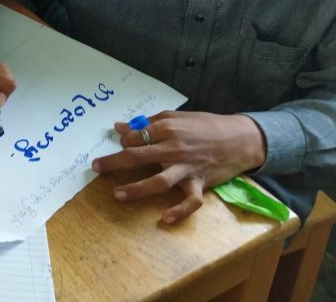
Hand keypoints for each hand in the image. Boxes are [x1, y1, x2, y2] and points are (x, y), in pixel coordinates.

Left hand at [91, 111, 267, 223]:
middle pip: (138, 157)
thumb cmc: (204, 125)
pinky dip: (179, 211)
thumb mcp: (175, 116)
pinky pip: (190, 201)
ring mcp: (187, 168)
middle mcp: (174, 148)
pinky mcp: (200, 183)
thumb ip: (147, 122)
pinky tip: (164, 219)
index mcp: (166, 128)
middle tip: (96, 167)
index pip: (136, 136)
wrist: (239, 138)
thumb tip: (119, 127)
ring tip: (117, 194)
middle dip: (114, 163)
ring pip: (159, 181)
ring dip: (136, 189)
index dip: (123, 141)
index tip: (118, 145)